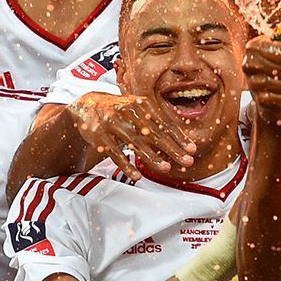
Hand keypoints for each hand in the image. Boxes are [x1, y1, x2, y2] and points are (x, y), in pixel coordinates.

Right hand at [65, 91, 194, 179]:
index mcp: (141, 104)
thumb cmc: (120, 111)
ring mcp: (113, 123)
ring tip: (166, 169)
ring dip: (152, 158)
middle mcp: (128, 111)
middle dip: (172, 149)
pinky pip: (115, 153)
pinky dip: (126, 166)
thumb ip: (156, 122)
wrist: (88, 106)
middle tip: (187, 161)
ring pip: (136, 144)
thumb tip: (182, 141)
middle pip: (154, 133)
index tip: (192, 150)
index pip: (164, 122)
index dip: (179, 137)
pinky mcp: (99, 135)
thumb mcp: (138, 109)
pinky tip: (136, 176)